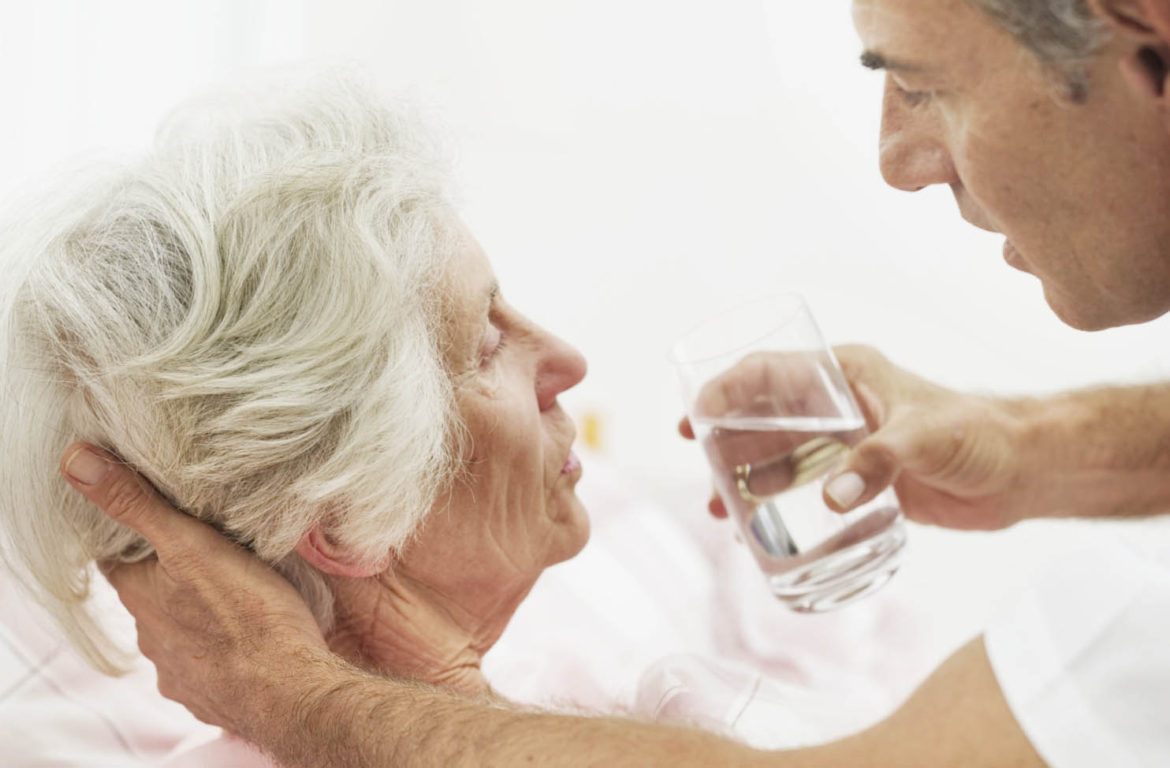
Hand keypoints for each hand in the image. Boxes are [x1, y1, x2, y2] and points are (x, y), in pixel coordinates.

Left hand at [59, 442, 328, 734]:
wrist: (289, 688)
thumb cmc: (246, 614)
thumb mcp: (191, 543)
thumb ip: (135, 503)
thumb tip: (75, 460)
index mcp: (140, 595)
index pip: (116, 556)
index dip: (130, 532)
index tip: (152, 513)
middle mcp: (150, 637)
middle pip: (149, 594)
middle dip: (169, 572)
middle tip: (204, 546)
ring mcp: (178, 670)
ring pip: (178, 631)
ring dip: (195, 613)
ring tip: (232, 591)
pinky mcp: (209, 693)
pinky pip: (206, 664)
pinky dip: (218, 648)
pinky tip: (245, 636)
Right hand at [681, 345, 1030, 530]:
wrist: (1020, 472)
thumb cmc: (979, 434)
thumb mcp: (926, 437)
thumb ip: (879, 462)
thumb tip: (833, 500)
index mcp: (847, 374)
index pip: (772, 370)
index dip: (728, 388)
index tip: (696, 414)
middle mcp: (837, 406)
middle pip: (763, 416)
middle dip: (725, 438)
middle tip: (700, 464)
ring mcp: (843, 444)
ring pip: (777, 456)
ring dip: (745, 478)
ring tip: (717, 509)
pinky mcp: (855, 479)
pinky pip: (803, 490)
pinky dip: (776, 507)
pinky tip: (756, 532)